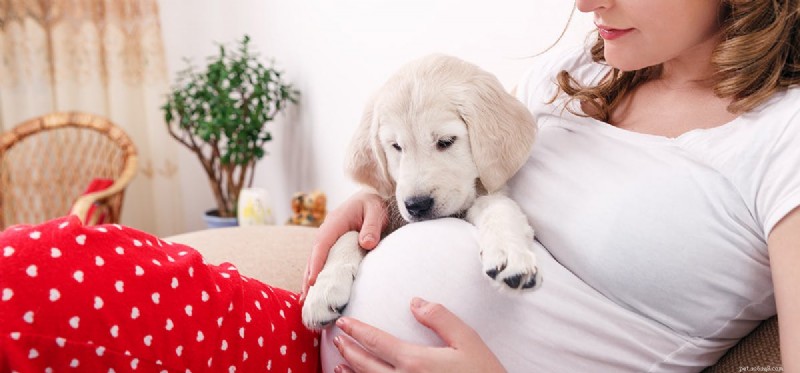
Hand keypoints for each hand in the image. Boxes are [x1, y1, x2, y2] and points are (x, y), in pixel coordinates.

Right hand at [301, 190, 387, 300]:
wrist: (373, 197)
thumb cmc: (374, 205)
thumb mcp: (376, 212)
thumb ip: (371, 227)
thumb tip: (366, 244)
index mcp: (335, 223)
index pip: (322, 245)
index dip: (316, 264)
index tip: (313, 281)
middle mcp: (327, 231)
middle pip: (313, 256)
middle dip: (308, 277)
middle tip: (305, 299)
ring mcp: (328, 238)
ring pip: (315, 260)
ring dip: (310, 278)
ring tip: (306, 300)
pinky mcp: (332, 244)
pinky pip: (322, 260)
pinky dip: (317, 274)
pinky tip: (316, 289)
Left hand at [332, 298, 505, 372]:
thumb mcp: (467, 341)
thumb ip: (440, 318)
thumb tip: (415, 302)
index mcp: (414, 361)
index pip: (376, 341)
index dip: (357, 330)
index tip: (343, 322)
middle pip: (365, 364)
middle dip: (349, 348)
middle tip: (338, 337)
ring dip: (351, 371)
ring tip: (340, 361)